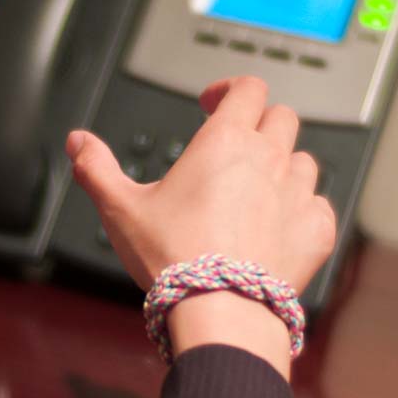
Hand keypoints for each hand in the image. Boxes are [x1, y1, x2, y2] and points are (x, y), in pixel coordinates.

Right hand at [65, 77, 335, 376]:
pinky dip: (304, 209)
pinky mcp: (316, 231)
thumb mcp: (121, 208)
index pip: (247, 89)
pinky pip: (320, 206)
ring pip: (304, 160)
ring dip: (284, 165)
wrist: (221, 309)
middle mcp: (270, 159)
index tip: (212, 103)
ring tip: (256, 188)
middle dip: (259, 122)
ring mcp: (299, 194)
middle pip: (282, 117)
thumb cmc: (173, 257)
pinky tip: (281, 224)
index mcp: (226, 142)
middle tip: (235, 144)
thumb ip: (97, 168)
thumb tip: (77, 142)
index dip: (230, 89)